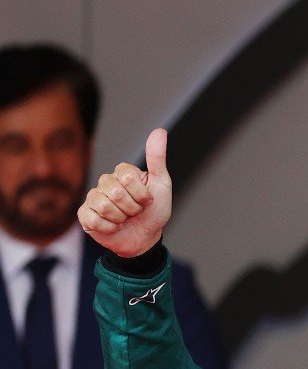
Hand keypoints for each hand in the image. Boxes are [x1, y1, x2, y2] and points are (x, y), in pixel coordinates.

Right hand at [79, 128, 172, 258]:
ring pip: (105, 207)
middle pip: (116, 193)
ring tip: (125, 219)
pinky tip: (113, 227)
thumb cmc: (154, 211)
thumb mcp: (161, 185)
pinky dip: (109, 228)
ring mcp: (93, 197)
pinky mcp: (85, 214)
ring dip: (122, 218)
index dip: (142, 194)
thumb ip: (157, 159)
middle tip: (136, 212)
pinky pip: (94, 220)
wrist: (145, 238)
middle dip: (133, 208)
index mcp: (122, 172)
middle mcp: (105, 181)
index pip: (128, 177)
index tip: (147, 200)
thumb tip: (159, 131)